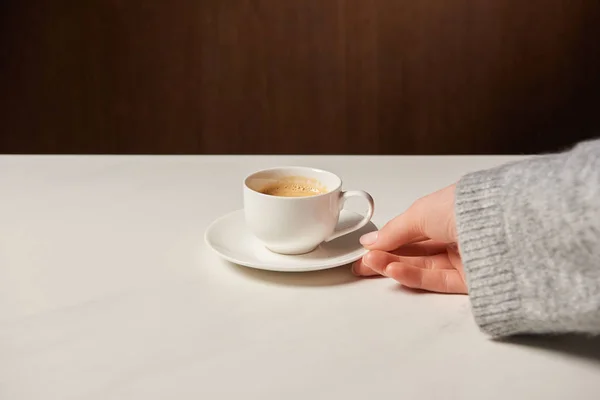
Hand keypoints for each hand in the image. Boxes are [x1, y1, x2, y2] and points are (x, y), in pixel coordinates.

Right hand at [352, 184, 467, 293]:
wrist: (503, 226)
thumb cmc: (469, 207)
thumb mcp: (419, 213)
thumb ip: (394, 230)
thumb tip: (372, 240)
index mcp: (447, 212)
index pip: (411, 230)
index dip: (387, 240)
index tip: (366, 249)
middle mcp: (456, 235)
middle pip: (414, 251)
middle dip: (386, 256)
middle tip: (362, 264)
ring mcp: (464, 258)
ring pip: (422, 266)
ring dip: (394, 265)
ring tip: (371, 264)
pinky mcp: (470, 281)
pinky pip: (436, 280)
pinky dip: (413, 276)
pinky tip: (393, 271)